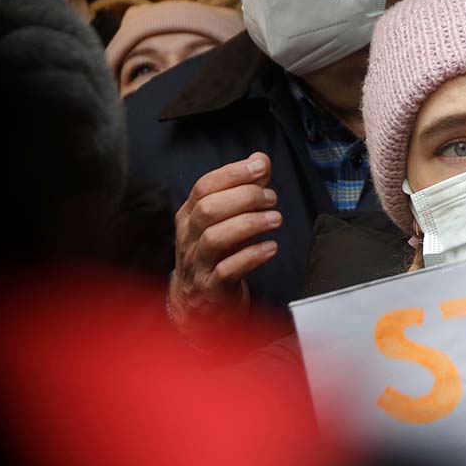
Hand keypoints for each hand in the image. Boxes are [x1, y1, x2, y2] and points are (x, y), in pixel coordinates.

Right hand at [169, 153, 279, 343]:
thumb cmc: (216, 255)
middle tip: (272, 199)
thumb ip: (244, 189)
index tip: (260, 167)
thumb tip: (260, 159)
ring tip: (276, 219)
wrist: (199, 306)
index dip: (233, 173)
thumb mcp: (226, 221)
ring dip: (250, 224)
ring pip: (216, 238)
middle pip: (209, 209)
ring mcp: (198, 264)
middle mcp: (189, 237)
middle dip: (244, 198)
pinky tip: (271, 248)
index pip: (204, 186)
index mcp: (189, 215)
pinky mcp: (211, 288)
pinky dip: (252, 256)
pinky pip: (228, 270)